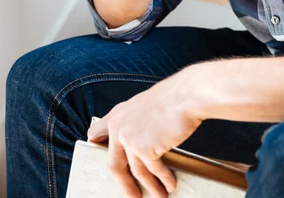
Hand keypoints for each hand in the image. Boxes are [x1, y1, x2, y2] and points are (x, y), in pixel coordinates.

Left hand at [87, 69, 202, 197]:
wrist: (186, 96)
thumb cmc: (172, 96)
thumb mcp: (146, 104)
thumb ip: (137, 119)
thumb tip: (142, 134)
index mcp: (118, 114)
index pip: (97, 132)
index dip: (96, 144)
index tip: (96, 151)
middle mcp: (119, 127)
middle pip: (115, 165)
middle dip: (125, 184)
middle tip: (133, 194)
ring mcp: (130, 139)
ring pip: (137, 172)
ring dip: (150, 186)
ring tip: (159, 195)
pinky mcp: (144, 149)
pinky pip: (154, 170)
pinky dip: (163, 180)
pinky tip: (170, 184)